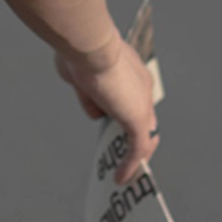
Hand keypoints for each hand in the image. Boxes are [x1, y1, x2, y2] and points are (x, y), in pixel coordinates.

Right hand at [55, 33, 158, 184]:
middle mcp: (141, 87)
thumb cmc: (79, 51)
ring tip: (122, 174)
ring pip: (142, 137)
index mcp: (129, 71)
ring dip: (132, 157)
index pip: (132, 99)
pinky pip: (136, 149)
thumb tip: (93, 110)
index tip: (115, 130)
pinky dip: (130, 165)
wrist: (88, 43)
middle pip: (143, 121)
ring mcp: (141, 103)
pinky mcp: (137, 118)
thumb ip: (87, 94)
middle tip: (122, 159)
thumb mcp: (79, 75)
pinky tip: (120, 178)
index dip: (124, 115)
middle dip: (132, 140)